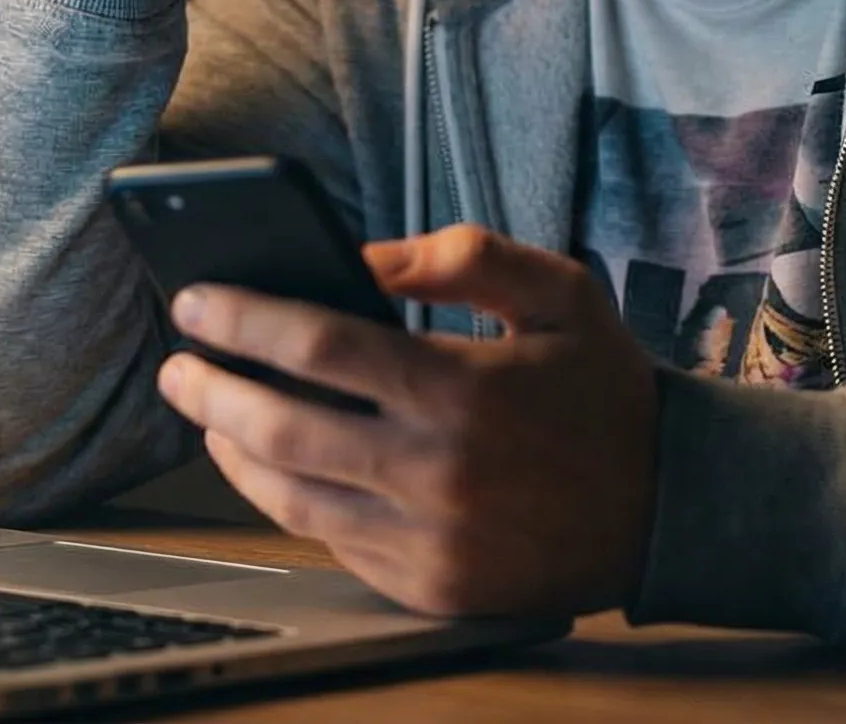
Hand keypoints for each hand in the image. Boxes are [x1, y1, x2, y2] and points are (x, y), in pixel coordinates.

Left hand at [155, 225, 661, 617]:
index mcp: (462, 389)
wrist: (669, 509)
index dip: (243, 319)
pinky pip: (333, 545)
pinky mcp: (429, 589)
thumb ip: (466, 256)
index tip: (194, 299)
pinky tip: (271, 466)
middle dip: (210, 389)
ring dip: (233, 452)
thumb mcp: (560, 293)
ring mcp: (429, 541)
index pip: (318, 345)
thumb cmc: (602, 391)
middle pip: (283, 428)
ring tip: (208, 412)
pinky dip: (290, 503)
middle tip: (175, 361)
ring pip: (292, 498)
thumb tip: (364, 258)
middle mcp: (437, 472)